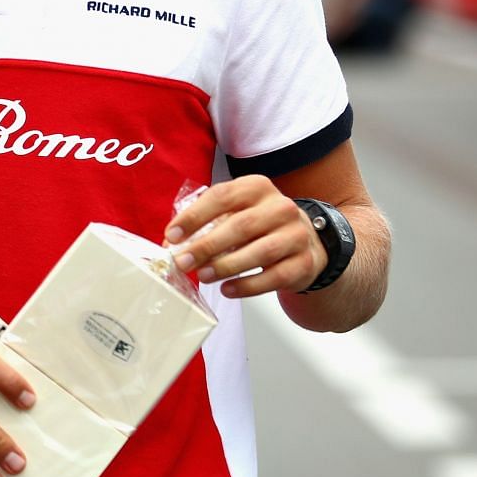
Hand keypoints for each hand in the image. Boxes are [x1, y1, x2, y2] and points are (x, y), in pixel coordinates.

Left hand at [165, 175, 320, 297]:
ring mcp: (296, 234)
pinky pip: (274, 277)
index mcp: (257, 187)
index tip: (173, 236)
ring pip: (260, 252)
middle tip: (183, 261)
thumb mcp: (236, 212)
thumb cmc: (260, 226)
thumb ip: (207, 222)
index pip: (222, 196)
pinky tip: (228, 289)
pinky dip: (248, 286)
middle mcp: (280, 207)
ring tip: (203, 276)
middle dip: (207, 246)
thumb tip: (172, 242)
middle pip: (240, 225)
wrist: (304, 243)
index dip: (194, 216)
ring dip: (226, 266)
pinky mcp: (304, 262)